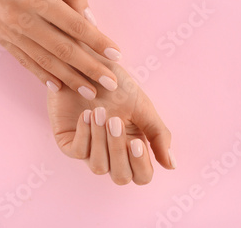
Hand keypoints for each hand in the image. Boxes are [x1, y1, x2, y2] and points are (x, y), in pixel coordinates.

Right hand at [0, 0, 120, 98]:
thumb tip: (90, 17)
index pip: (75, 26)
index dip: (98, 42)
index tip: (116, 56)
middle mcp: (21, 18)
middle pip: (63, 49)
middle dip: (90, 69)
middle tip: (111, 84)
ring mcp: (9, 31)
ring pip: (45, 61)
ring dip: (70, 79)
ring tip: (91, 92)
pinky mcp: (0, 39)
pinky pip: (26, 61)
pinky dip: (43, 75)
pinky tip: (59, 86)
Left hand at [47, 49, 175, 184]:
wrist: (88, 64)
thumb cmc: (117, 85)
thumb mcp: (143, 107)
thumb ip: (158, 135)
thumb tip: (171, 165)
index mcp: (134, 148)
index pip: (142, 175)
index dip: (141, 165)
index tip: (136, 142)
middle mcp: (112, 154)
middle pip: (121, 176)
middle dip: (118, 150)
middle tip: (115, 121)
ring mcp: (90, 151)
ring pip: (99, 167)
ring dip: (101, 140)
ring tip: (100, 112)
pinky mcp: (69, 143)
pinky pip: (78, 152)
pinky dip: (84, 134)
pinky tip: (86, 114)